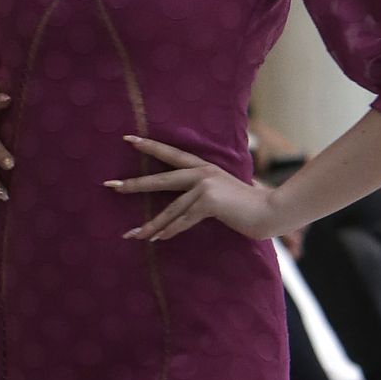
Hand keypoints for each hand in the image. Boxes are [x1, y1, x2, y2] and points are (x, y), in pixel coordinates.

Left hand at [108, 135, 282, 244]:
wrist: (269, 211)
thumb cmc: (246, 206)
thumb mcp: (222, 195)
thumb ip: (202, 196)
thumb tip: (179, 211)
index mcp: (204, 167)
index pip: (171, 155)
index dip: (150, 147)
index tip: (128, 139)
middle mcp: (202, 173)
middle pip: (161, 179)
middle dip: (135, 184)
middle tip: (111, 186)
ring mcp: (205, 186)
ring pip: (170, 209)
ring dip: (151, 225)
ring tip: (132, 234)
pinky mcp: (208, 202)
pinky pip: (183, 221)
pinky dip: (170, 232)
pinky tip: (157, 240)